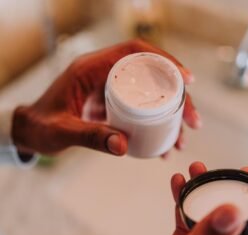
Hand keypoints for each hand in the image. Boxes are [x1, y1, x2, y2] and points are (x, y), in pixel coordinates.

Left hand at [12, 40, 199, 156]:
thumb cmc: (41, 126)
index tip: (187, 81)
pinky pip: (140, 110)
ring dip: (170, 115)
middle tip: (193, 121)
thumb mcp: (62, 131)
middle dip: (177, 97)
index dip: (165, 61)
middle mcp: (105, 75)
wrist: (32, 131)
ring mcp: (110, 90)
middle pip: (151, 76)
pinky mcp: (113, 105)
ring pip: (149, 94)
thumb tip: (123, 146)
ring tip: (181, 138)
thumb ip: (89, 136)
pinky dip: (155, 125)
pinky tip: (163, 144)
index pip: (135, 53)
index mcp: (91, 69)